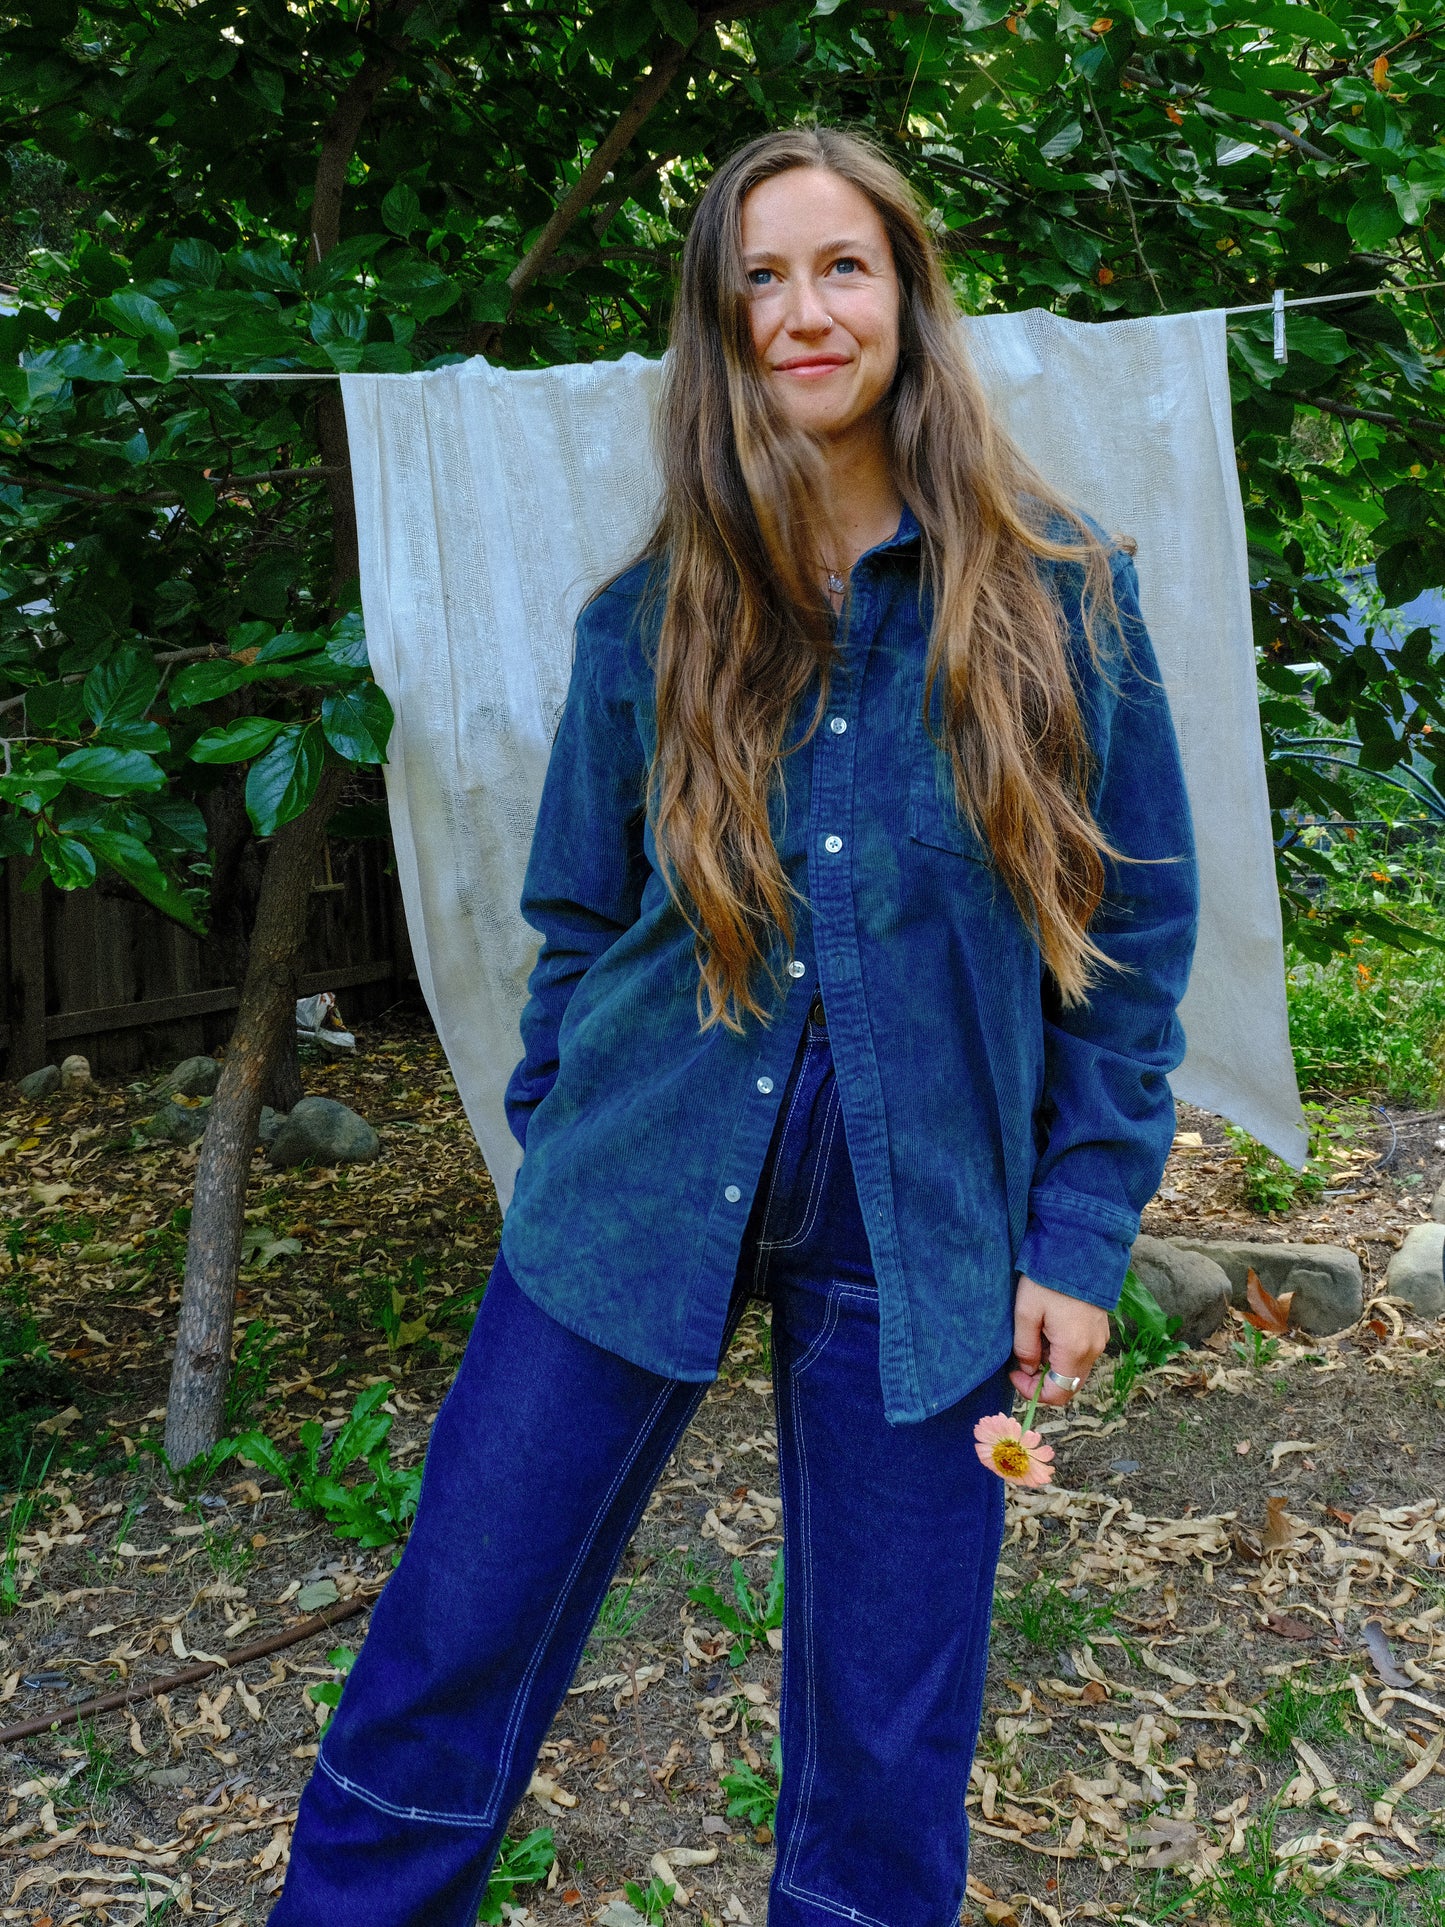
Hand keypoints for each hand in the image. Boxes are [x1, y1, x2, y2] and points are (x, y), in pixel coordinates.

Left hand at [1010, 1275, 1108, 1406]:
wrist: (1077, 1250)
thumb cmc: (1047, 1280)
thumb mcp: (1025, 1313)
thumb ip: (1025, 1348)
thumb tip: (1028, 1369)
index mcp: (1074, 1350)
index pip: (1058, 1394)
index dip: (1032, 1391)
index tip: (1014, 1372)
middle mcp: (1093, 1350)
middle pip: (1068, 1385)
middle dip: (1042, 1380)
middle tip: (1022, 1359)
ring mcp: (1100, 1340)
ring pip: (1074, 1369)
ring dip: (1053, 1364)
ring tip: (1036, 1337)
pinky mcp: (1100, 1329)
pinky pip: (1082, 1353)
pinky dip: (1064, 1352)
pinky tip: (1050, 1329)